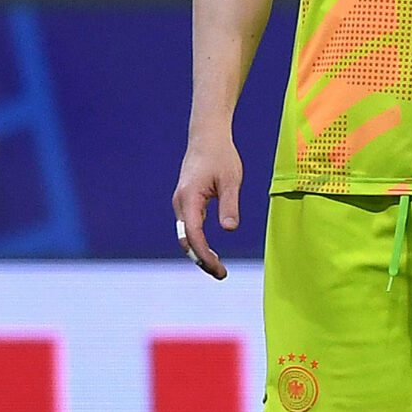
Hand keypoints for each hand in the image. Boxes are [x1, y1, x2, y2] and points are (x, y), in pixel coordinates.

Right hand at [172, 132, 242, 278]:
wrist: (207, 137)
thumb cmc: (222, 156)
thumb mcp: (230, 181)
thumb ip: (229, 205)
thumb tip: (230, 229)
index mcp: (189, 198)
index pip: (194, 236)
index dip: (205, 256)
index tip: (219, 269)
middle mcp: (180, 203)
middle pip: (186, 240)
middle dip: (201, 260)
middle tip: (221, 274)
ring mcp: (181, 202)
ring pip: (186, 236)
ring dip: (199, 253)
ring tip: (217, 267)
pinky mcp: (185, 202)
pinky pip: (189, 228)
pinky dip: (198, 242)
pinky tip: (210, 251)